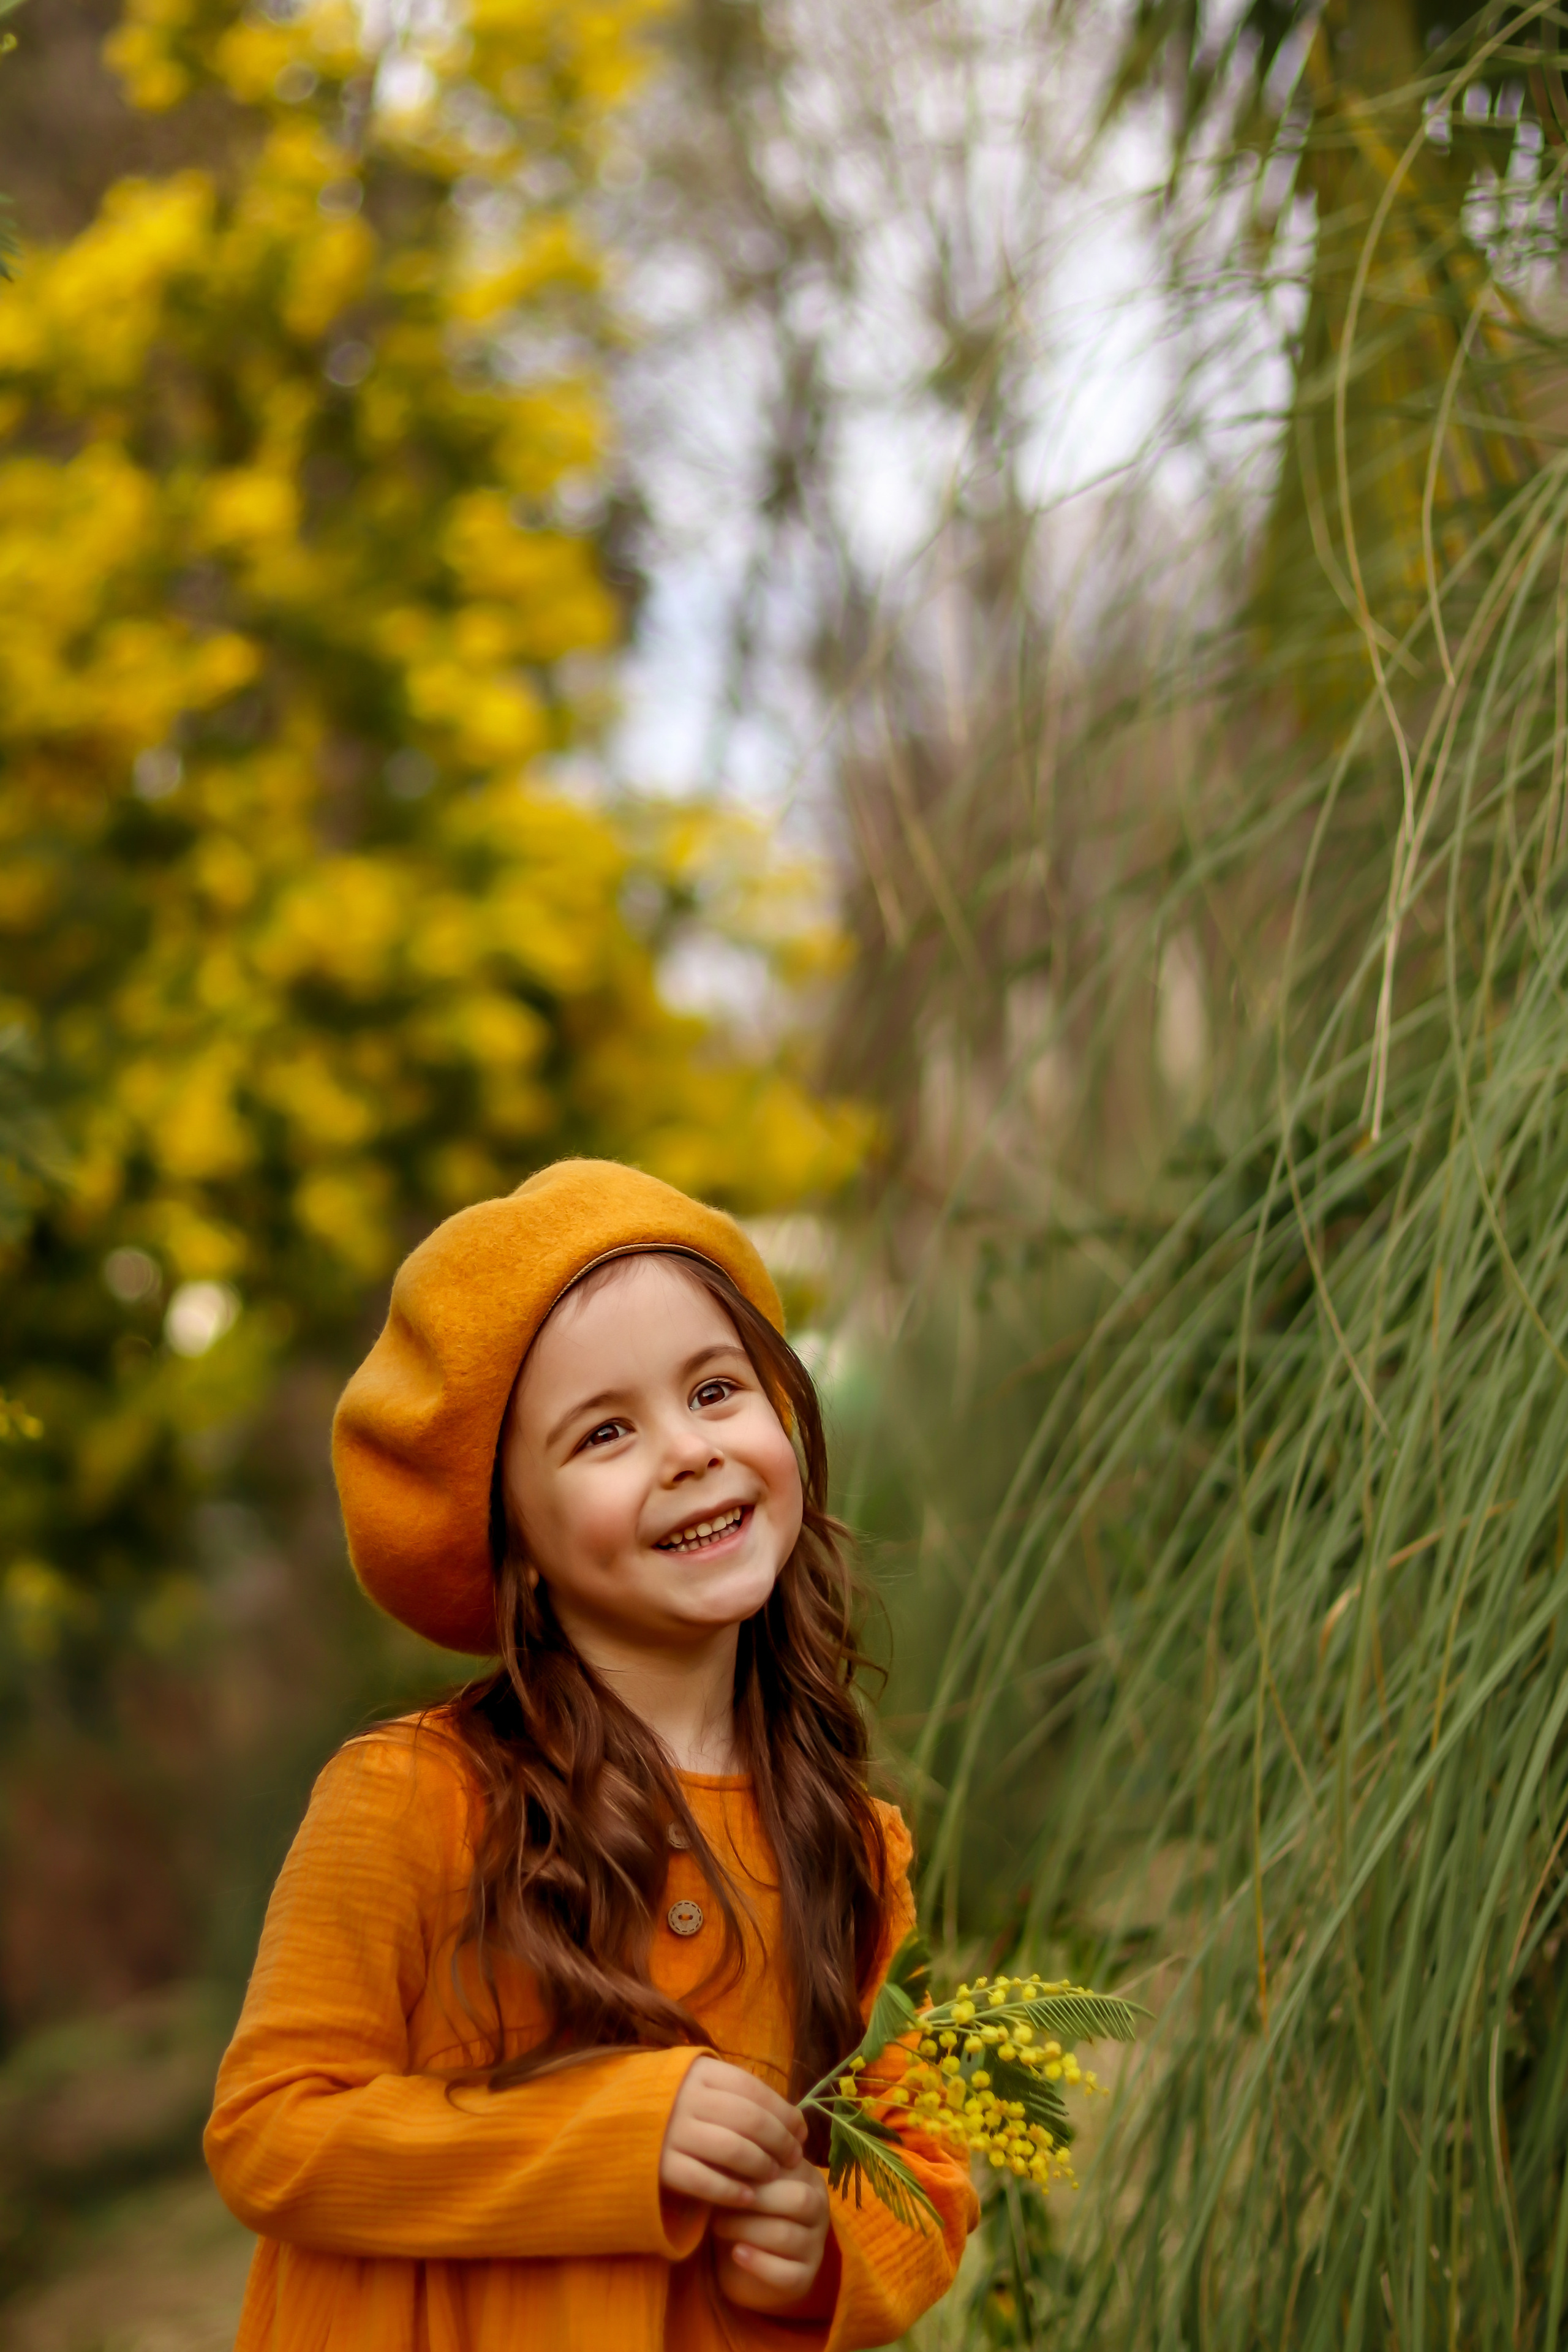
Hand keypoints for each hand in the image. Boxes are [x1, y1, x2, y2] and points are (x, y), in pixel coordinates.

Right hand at [659, 2056, 806, 2208]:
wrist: (620, 2125)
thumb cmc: (680, 2106)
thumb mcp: (706, 2087)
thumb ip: (743, 2097)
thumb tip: (796, 2122)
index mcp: (701, 2072)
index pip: (754, 2090)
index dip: (784, 2113)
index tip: (800, 2133)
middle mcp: (686, 2098)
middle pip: (749, 2120)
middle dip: (779, 2142)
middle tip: (793, 2159)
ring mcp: (672, 2131)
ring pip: (732, 2149)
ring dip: (759, 2165)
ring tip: (771, 2175)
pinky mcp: (661, 2165)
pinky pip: (705, 2181)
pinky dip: (732, 2191)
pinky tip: (748, 2198)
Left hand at [713, 2154, 830, 2312]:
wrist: (739, 2257)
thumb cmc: (741, 2208)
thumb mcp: (745, 2181)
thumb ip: (745, 2164)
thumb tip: (730, 2146)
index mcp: (808, 2177)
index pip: (792, 2165)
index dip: (756, 2167)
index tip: (723, 2170)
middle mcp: (820, 2210)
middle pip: (800, 2200)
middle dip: (756, 2200)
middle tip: (719, 2202)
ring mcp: (815, 2246)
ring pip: (788, 2236)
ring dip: (747, 2229)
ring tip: (719, 2226)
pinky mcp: (804, 2279)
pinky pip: (787, 2274)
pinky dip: (758, 2263)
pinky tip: (736, 2253)